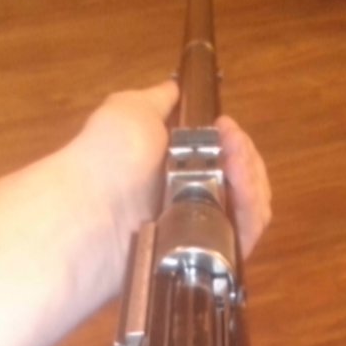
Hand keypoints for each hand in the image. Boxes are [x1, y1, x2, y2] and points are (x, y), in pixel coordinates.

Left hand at [73, 82, 271, 294]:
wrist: (93, 213)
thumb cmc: (111, 156)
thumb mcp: (130, 109)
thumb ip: (159, 100)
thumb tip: (176, 87)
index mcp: (175, 167)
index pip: (226, 156)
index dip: (235, 139)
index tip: (226, 126)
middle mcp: (189, 199)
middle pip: (243, 181)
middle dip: (247, 158)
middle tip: (232, 149)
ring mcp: (199, 229)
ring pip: (249, 208)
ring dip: (253, 182)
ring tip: (236, 169)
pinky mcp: (206, 259)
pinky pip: (245, 238)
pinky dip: (252, 213)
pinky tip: (242, 192)